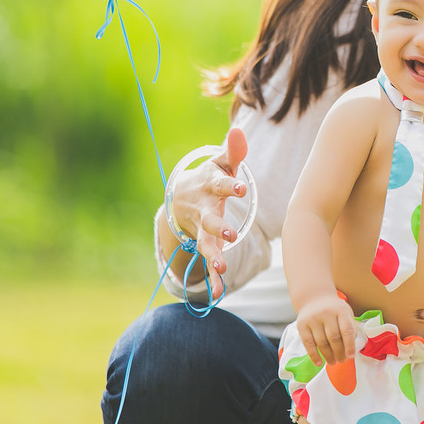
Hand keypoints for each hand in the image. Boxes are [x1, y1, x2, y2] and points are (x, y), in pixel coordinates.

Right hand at [170, 128, 248, 298]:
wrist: (182, 196)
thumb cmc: (212, 176)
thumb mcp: (222, 162)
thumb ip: (234, 150)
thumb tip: (239, 129)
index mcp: (210, 186)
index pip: (221, 185)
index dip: (230, 186)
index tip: (241, 187)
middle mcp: (204, 209)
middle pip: (209, 219)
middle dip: (218, 227)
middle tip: (231, 235)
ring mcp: (202, 228)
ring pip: (206, 244)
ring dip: (213, 257)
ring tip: (221, 268)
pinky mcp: (206, 243)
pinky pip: (208, 262)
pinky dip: (212, 279)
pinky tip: (218, 294)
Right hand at [295, 293, 356, 366]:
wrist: (314, 298)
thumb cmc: (334, 309)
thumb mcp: (345, 313)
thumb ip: (350, 328)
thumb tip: (350, 347)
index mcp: (341, 310)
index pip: (347, 330)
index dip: (350, 345)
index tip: (351, 357)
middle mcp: (327, 313)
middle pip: (334, 338)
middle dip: (339, 353)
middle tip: (342, 361)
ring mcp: (313, 319)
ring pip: (321, 342)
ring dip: (328, 356)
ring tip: (332, 362)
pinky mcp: (302, 325)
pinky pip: (308, 344)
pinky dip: (314, 355)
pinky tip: (319, 363)